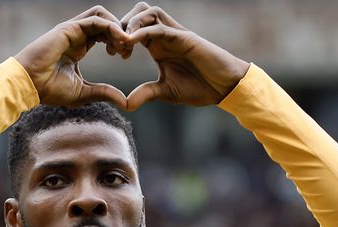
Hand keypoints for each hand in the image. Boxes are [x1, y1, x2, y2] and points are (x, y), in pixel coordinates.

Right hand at [14, 6, 130, 108]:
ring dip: (118, 27)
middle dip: (121, 33)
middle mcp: (76, 35)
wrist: (29, 85)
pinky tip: (121, 39)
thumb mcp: (83, 94)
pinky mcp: (69, 28)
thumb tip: (125, 102)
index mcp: (79, 47)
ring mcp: (72, 30)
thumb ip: (104, 93)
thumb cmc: (49, 90)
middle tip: (128, 51)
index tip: (125, 56)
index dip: (119, 42)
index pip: (104, 35)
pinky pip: (96, 20)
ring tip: (126, 43)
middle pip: (106, 23)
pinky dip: (111, 26)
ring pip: (102, 15)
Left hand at [120, 2, 250, 110]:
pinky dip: (143, 31)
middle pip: (139, 12)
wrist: (224, 88)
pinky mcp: (184, 37)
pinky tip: (131, 43)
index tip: (113, 54)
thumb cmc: (199, 87)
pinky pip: (160, 26)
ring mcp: (175, 34)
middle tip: (115, 47)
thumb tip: (126, 104)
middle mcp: (165, 35)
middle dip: (122, 25)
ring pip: (149, 11)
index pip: (134, 28)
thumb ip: (146, 94)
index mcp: (158, 45)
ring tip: (122, 43)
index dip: (119, 37)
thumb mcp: (166, 92)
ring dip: (132, 23)